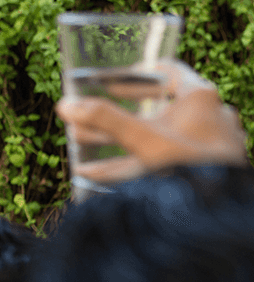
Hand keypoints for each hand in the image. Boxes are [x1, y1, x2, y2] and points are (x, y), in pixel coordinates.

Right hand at [58, 61, 248, 181]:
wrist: (217, 209)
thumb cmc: (188, 165)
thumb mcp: (141, 138)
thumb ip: (104, 120)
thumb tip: (65, 106)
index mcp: (200, 98)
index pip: (167, 72)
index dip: (135, 77)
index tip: (110, 85)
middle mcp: (209, 117)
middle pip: (155, 110)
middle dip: (115, 118)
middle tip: (89, 121)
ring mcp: (207, 146)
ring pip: (155, 139)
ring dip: (117, 144)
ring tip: (84, 152)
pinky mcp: (204, 170)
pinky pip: (162, 163)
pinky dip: (132, 167)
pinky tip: (98, 180)